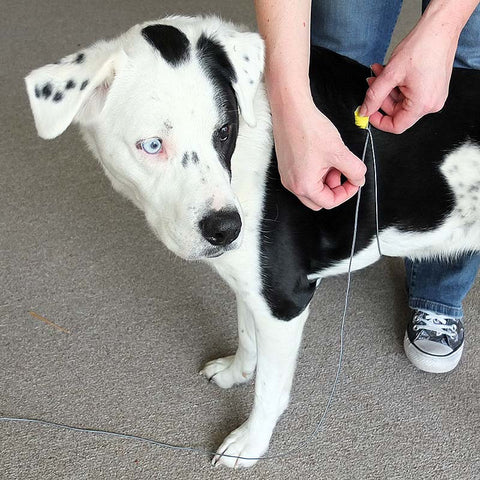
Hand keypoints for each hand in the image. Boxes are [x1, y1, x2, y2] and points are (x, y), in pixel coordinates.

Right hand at [272, 96, 365, 209]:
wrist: (291, 111)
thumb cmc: (308, 128)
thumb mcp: (339, 152)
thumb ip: (355, 170)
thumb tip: (359, 179)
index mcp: (304, 186)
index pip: (330, 202)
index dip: (346, 193)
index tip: (354, 181)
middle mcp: (293, 185)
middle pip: (319, 200)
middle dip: (334, 188)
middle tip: (343, 172)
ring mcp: (288, 176)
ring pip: (312, 189)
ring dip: (326, 179)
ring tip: (332, 160)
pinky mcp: (287, 167)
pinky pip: (304, 178)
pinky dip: (316, 172)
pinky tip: (322, 157)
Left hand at [359, 12, 457, 132]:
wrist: (441, 28)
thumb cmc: (422, 47)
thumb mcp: (390, 74)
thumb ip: (374, 96)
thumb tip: (364, 111)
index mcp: (422, 105)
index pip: (396, 126)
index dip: (378, 121)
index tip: (367, 111)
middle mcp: (431, 104)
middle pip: (398, 112)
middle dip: (381, 98)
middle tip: (371, 82)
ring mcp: (434, 96)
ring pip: (402, 101)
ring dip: (388, 89)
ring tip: (378, 72)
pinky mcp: (434, 89)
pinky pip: (411, 93)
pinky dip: (398, 85)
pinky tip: (390, 71)